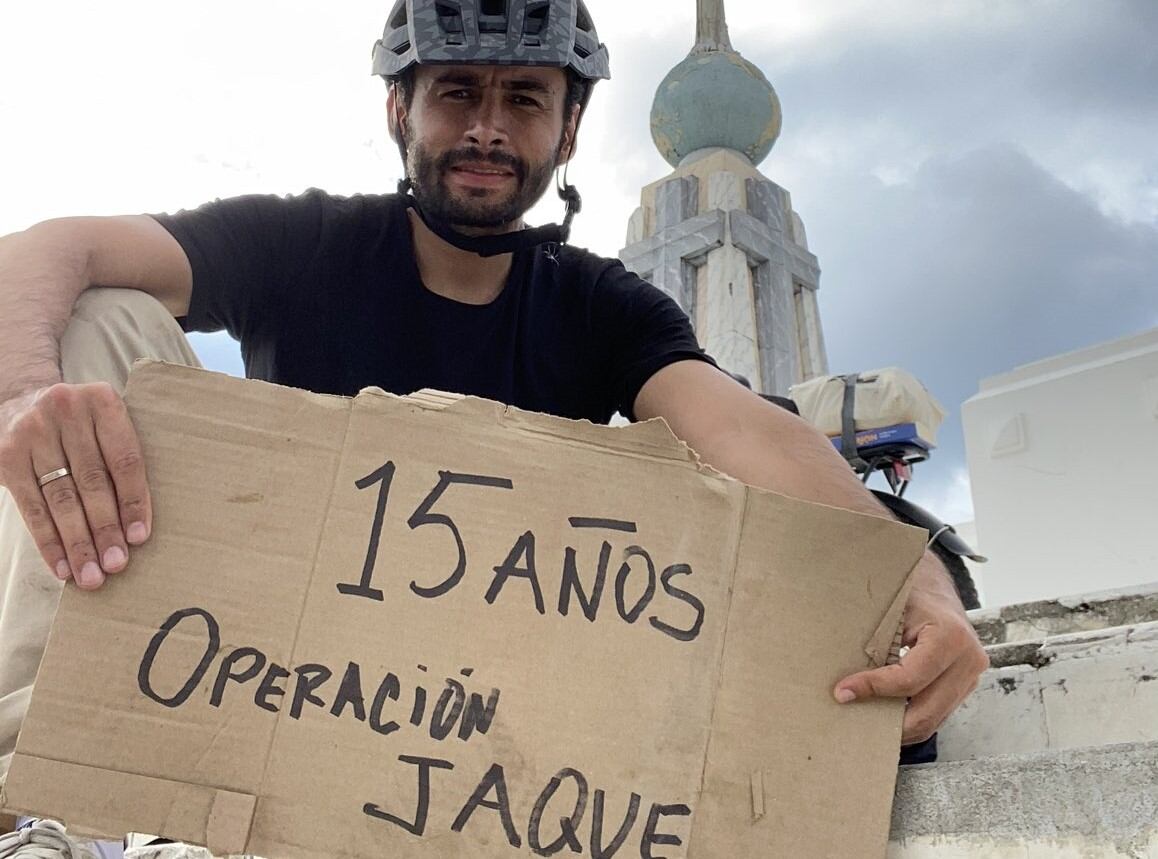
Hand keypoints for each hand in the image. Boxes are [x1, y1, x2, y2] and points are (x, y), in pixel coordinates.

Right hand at [0, 382, 150, 589]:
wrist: (23, 398)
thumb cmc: (81, 424)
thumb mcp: (105, 424)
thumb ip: (120, 459)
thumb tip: (138, 527)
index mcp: (103, 402)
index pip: (124, 460)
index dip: (134, 501)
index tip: (139, 538)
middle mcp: (66, 411)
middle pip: (92, 482)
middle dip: (105, 529)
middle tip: (116, 565)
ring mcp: (33, 433)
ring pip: (60, 498)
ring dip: (78, 542)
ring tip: (91, 575)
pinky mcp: (7, 456)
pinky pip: (31, 506)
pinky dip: (48, 540)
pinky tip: (62, 566)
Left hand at [832, 552, 988, 743]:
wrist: (933, 583)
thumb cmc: (908, 590)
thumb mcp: (890, 607)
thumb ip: (872, 640)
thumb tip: (842, 678)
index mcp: (950, 636)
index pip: (910, 678)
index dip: (873, 689)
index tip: (842, 692)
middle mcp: (969, 659)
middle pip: (926, 711)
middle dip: (887, 723)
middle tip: (852, 719)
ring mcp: (972, 675)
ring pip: (934, 719)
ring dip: (899, 727)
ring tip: (865, 722)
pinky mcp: (966, 684)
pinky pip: (937, 712)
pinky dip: (910, 718)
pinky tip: (884, 715)